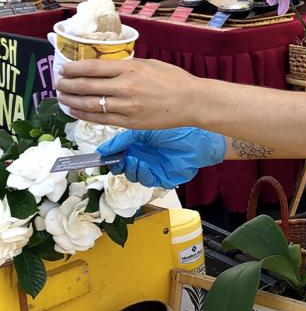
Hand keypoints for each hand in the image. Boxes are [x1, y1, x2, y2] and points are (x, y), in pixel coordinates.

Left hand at [56, 57, 199, 129]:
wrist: (192, 102)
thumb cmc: (174, 80)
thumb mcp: (149, 64)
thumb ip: (125, 66)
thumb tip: (103, 68)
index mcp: (129, 69)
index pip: (91, 68)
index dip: (73, 69)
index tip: (64, 69)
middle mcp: (125, 87)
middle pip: (86, 86)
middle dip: (67, 84)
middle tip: (58, 83)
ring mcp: (126, 106)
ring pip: (90, 103)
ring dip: (72, 100)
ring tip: (62, 98)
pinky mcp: (130, 122)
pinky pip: (101, 119)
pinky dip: (85, 114)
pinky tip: (76, 111)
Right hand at [98, 128, 226, 187]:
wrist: (198, 139)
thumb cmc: (174, 130)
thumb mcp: (144, 131)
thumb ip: (123, 140)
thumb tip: (103, 150)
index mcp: (137, 145)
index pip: (118, 154)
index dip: (110, 156)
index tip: (103, 155)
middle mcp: (143, 157)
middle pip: (123, 167)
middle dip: (118, 165)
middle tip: (117, 159)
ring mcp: (153, 168)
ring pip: (133, 175)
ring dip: (130, 169)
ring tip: (132, 159)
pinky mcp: (162, 178)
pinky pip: (147, 180)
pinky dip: (142, 174)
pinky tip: (142, 165)